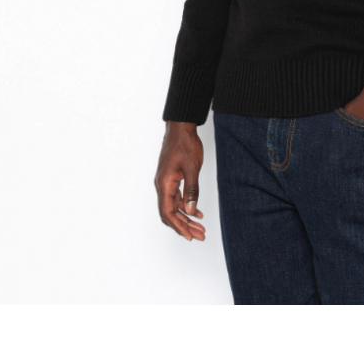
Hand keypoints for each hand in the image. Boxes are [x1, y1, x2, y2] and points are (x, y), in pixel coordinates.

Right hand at [154, 121, 205, 240]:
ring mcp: (166, 182)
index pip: (168, 212)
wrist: (181, 127)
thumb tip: (190, 211)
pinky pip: (177, 197)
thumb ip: (192, 190)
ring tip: (200, 227)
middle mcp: (162, 185)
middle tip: (200, 235)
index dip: (178, 226)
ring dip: (186, 217)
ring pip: (174, 206)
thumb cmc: (185, 144)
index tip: (189, 236)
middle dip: (185, 226)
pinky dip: (186, 206)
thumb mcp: (192, 168)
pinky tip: (197, 212)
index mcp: (164, 184)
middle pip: (170, 212)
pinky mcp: (172, 178)